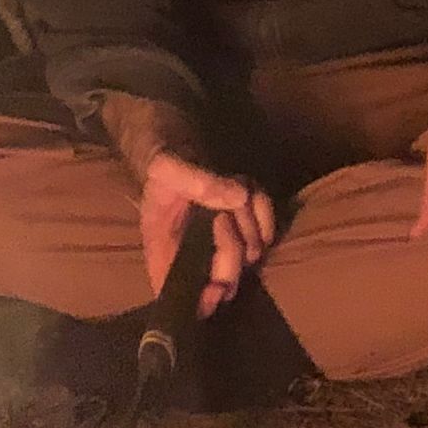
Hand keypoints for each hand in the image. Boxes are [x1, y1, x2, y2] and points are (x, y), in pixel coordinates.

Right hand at [98, 95, 277, 314]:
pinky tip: (250, 193)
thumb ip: (194, 182)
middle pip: (224, 276)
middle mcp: (192, 246)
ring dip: (249, 223)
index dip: (200, 300)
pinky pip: (266, 226)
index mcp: (164, 245)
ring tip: (233, 196)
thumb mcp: (167, 164)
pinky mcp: (241, 217)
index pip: (177, 291)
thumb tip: (235, 198)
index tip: (218, 290)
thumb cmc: (160, 149)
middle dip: (230, 251)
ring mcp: (220, 232)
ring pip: (251, 251)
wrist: (176, 126)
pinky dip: (264, 211)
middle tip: (223, 222)